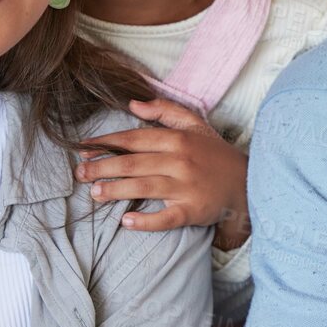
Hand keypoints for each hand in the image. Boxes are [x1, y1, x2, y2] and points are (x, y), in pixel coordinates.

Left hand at [79, 98, 249, 245]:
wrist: (247, 183)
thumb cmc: (214, 154)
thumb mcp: (195, 124)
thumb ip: (165, 111)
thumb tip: (132, 104)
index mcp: (178, 139)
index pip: (135, 139)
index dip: (107, 143)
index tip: (84, 147)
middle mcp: (181, 161)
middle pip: (134, 163)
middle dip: (103, 166)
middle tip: (80, 172)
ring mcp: (187, 187)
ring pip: (145, 187)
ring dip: (116, 190)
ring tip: (94, 193)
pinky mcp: (193, 210)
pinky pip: (166, 217)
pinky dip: (146, 221)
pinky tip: (126, 222)